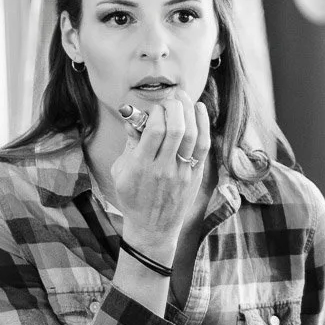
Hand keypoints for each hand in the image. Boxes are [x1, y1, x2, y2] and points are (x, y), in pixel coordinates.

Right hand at [111, 90, 210, 261]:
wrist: (153, 227)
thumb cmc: (133, 197)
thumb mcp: (121, 171)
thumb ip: (129, 143)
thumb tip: (133, 117)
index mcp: (141, 166)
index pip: (155, 131)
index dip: (157, 111)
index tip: (155, 106)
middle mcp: (163, 169)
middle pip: (176, 130)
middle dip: (176, 106)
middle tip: (172, 97)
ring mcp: (182, 173)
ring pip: (192, 136)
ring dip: (191, 112)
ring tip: (185, 98)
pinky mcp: (195, 175)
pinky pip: (203, 147)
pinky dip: (204, 126)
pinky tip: (200, 111)